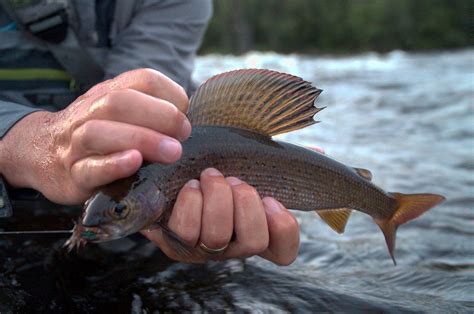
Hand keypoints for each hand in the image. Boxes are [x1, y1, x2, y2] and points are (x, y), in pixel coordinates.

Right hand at [0, 69, 189, 203]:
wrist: (41, 153)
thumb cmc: (97, 133)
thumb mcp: (118, 113)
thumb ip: (149, 111)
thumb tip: (189, 119)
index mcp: (108, 94)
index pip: (142, 80)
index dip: (170, 93)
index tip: (186, 115)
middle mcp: (90, 113)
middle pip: (121, 102)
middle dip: (160, 116)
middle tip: (184, 135)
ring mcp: (76, 144)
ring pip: (100, 133)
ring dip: (142, 139)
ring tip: (173, 152)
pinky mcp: (72, 175)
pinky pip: (89, 168)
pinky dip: (113, 165)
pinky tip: (135, 163)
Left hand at [141, 168, 299, 265]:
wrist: (169, 171)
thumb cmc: (216, 166)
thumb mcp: (249, 160)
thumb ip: (281, 160)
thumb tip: (319, 152)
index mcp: (255, 229)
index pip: (284, 250)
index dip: (284, 230)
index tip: (273, 200)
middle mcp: (233, 244)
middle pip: (253, 242)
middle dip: (246, 204)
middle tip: (234, 179)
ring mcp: (204, 248)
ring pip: (219, 238)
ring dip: (218, 200)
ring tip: (211, 176)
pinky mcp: (175, 242)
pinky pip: (186, 231)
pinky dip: (191, 204)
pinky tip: (191, 186)